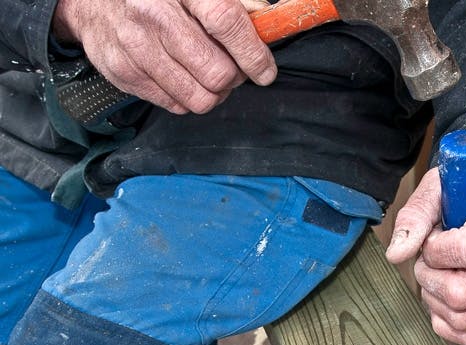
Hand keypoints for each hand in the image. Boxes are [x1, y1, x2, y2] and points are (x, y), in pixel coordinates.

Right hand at [52, 0, 276, 113]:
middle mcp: (154, 15)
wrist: (93, 1)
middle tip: (234, 70)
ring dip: (214, 93)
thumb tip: (264, 22)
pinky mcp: (124, 73)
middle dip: (235, 78)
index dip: (252, 53)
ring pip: (199, 98)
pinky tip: (184, 77)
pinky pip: (175, 105)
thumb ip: (233, 3)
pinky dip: (188, 97)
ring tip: (210, 76)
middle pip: (216, 72)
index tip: (265, 70)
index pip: (226, 22)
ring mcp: (136, 47)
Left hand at [386, 169, 465, 344]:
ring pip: (464, 319)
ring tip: (438, 276)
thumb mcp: (445, 186)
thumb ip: (417, 215)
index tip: (434, 239)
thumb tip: (397, 254)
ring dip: (436, 301)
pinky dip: (448, 323)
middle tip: (430, 262)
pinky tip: (445, 299)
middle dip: (430, 279)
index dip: (436, 251)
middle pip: (464, 293)